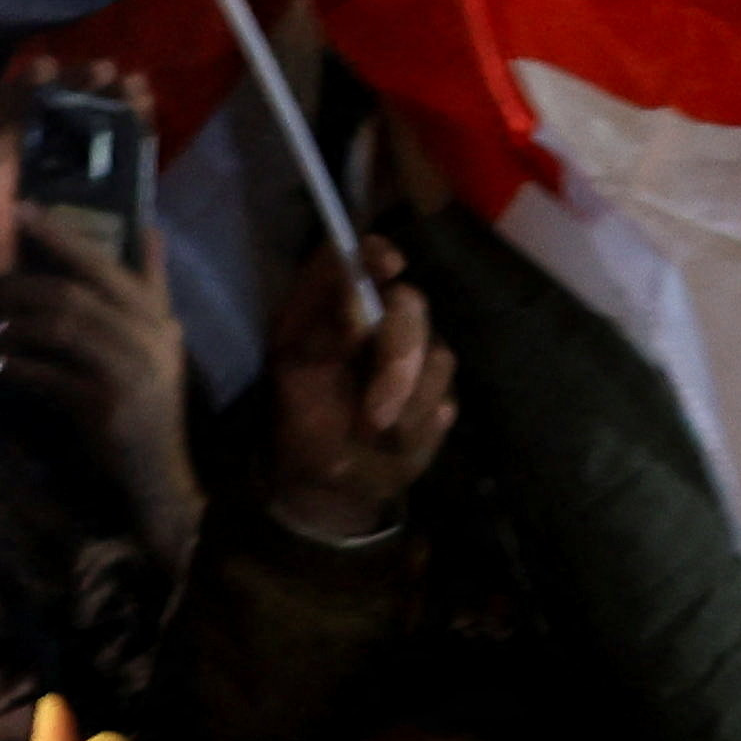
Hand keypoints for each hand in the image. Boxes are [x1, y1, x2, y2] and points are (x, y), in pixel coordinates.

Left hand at [0, 195, 201, 567]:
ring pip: (59, 329)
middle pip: (74, 293)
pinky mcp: (104, 406)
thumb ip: (152, 287)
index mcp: (156, 317)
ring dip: (17, 327)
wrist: (159, 474)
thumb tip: (150, 229)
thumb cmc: (150, 404)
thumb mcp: (160, 342)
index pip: (104, 264)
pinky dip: (18, 368)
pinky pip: (49, 375)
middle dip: (25, 287)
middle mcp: (146, 339)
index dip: (60, 235)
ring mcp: (128, 373)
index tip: (21, 210)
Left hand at [263, 236, 450, 545]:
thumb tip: (361, 309)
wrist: (327, 484)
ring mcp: (416, 351)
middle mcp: (381, 316)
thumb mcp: (294, 376)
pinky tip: (392, 441)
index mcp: (335, 303)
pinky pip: (446, 399)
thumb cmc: (300, 420)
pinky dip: (418, 427)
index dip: (377, 257)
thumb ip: (325, 335)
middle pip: (412, 305)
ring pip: (438, 356)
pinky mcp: (439, 390)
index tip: (389, 267)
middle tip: (374, 416)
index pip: (361, 258)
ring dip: (405, 405)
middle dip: (399, 360)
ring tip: (372, 435)